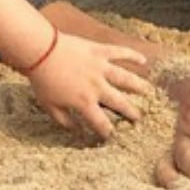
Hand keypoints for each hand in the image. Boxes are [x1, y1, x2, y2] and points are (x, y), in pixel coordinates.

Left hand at [26, 33, 155, 137]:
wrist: (41, 52)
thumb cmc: (43, 80)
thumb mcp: (49, 106)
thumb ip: (64, 121)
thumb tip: (77, 131)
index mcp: (84, 102)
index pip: (101, 122)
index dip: (108, 132)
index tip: (113, 137)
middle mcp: (97, 87)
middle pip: (120, 102)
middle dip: (131, 112)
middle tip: (139, 118)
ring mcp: (101, 68)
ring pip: (126, 78)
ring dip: (138, 85)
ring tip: (148, 91)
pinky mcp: (101, 52)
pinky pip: (120, 53)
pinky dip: (132, 56)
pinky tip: (143, 60)